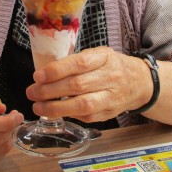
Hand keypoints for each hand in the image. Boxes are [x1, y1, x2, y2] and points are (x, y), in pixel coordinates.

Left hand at [26, 47, 151, 122]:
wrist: (139, 82)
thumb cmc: (110, 65)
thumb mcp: (98, 54)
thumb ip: (76, 61)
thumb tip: (46, 72)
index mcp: (105, 58)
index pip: (80, 63)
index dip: (57, 70)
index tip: (38, 76)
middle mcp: (110, 77)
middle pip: (78, 86)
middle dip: (50, 91)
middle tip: (32, 92)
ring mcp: (111, 97)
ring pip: (83, 105)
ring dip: (56, 108)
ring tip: (38, 107)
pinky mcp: (109, 114)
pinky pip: (86, 117)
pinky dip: (68, 115)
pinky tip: (55, 112)